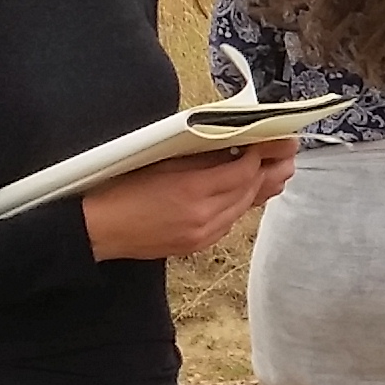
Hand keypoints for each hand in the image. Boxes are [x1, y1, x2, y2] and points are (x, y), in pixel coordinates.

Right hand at [80, 140, 299, 262]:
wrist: (98, 228)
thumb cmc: (121, 188)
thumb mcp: (161, 160)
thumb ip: (200, 154)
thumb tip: (232, 144)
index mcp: (193, 190)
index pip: (244, 171)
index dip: (259, 154)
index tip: (267, 139)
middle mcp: (203, 216)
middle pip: (249, 191)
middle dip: (268, 170)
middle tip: (285, 153)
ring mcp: (201, 234)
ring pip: (242, 209)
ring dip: (257, 189)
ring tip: (274, 171)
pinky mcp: (196, 245)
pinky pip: (228, 223)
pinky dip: (238, 206)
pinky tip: (243, 194)